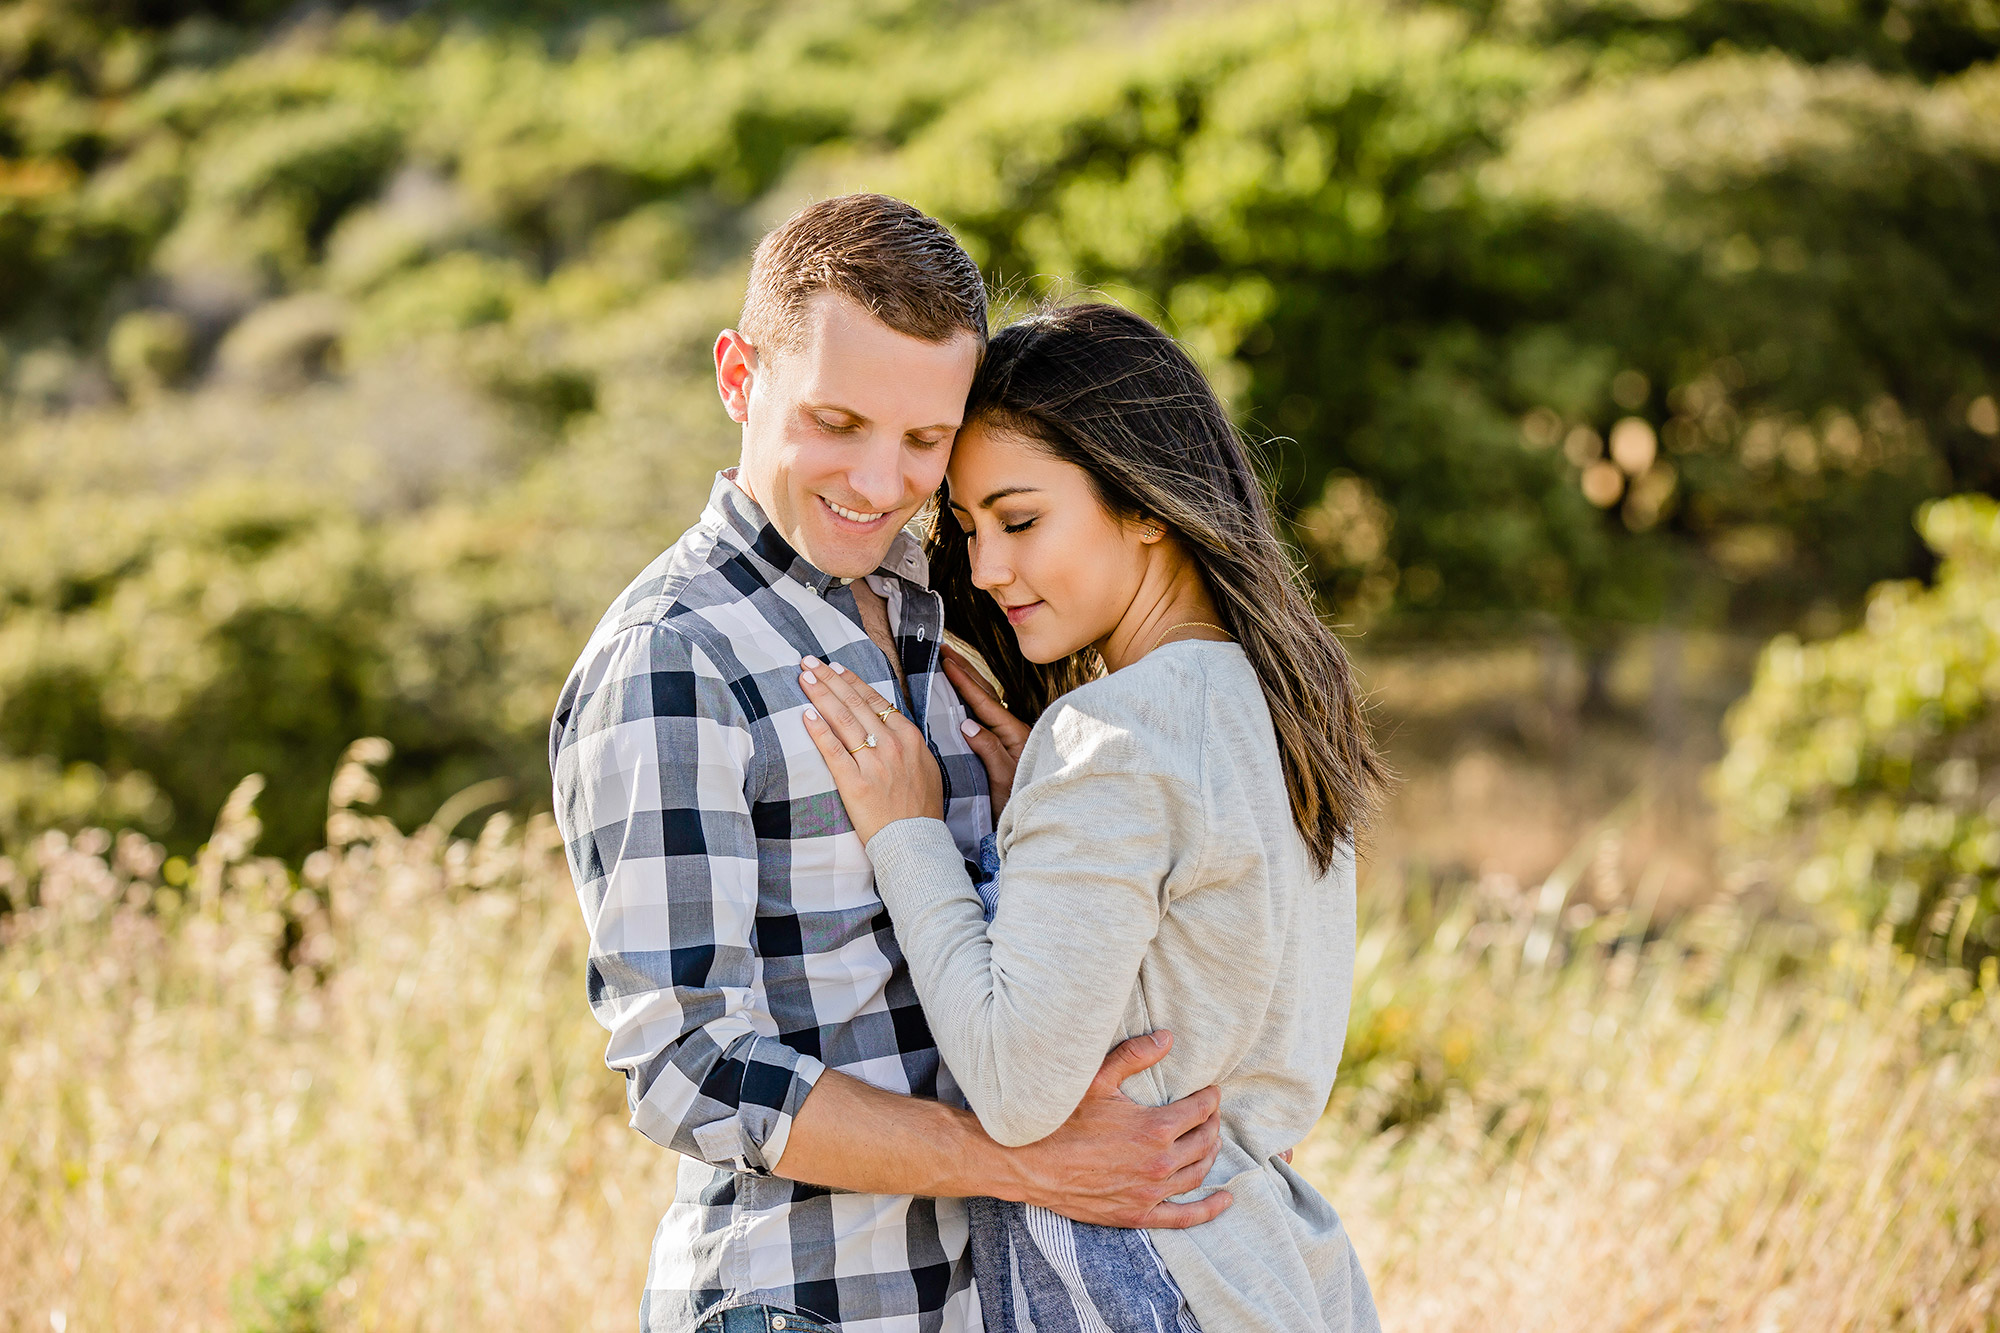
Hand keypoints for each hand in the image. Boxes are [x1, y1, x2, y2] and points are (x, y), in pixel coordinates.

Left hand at [798, 657, 942, 841]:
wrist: (917, 844)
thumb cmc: (920, 810)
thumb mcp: (925, 768)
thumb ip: (906, 745)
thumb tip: (888, 727)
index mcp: (909, 738)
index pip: (876, 700)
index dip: (852, 681)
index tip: (835, 667)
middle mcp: (892, 745)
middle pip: (855, 703)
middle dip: (829, 678)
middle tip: (808, 661)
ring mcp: (874, 763)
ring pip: (842, 719)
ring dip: (820, 694)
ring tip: (803, 677)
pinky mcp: (855, 784)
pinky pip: (833, 751)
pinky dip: (819, 731)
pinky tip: (806, 715)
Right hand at [941, 644, 1029, 817]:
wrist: (1036, 820)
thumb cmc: (1018, 802)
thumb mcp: (1002, 779)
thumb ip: (988, 750)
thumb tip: (966, 723)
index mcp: (1014, 734)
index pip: (984, 701)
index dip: (963, 681)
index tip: (946, 662)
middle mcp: (1012, 731)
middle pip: (986, 693)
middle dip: (964, 671)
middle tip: (944, 650)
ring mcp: (1007, 737)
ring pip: (985, 701)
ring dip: (967, 681)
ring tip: (949, 664)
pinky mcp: (1002, 746)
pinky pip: (984, 715)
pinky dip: (970, 700)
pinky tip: (959, 696)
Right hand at [997, 1031, 1231, 1229]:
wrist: (1031, 1164)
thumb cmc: (1062, 1119)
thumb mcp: (1096, 1078)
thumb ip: (1135, 1055)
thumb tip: (1167, 1037)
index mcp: (1155, 1128)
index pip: (1199, 1110)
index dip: (1209, 1098)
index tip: (1210, 1091)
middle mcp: (1160, 1163)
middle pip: (1204, 1141)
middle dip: (1212, 1123)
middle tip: (1211, 1113)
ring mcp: (1151, 1193)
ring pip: (1198, 1173)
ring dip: (1210, 1155)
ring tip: (1211, 1141)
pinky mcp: (1138, 1214)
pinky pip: (1184, 1216)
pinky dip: (1209, 1209)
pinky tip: (1225, 1199)